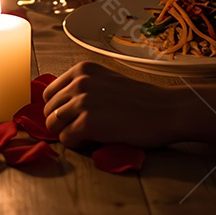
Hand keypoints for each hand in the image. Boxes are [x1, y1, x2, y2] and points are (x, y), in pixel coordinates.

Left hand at [43, 61, 175, 148]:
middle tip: (80, 130)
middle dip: (61, 123)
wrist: (166, 110)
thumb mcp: (106, 81)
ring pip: (53, 125)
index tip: (72, 117)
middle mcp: (79, 82)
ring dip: (67, 134)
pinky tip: (93, 141)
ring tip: (87, 136)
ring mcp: (83, 101)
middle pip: (48, 110)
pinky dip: (76, 144)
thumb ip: (84, 87)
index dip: (59, 108)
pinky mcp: (88, 122)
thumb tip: (61, 105)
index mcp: (82, 69)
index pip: (50, 93)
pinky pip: (66, 139)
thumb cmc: (140, 100)